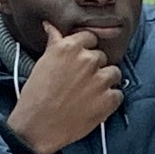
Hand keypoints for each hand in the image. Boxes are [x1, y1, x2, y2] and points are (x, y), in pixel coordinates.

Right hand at [5, 29, 123, 153]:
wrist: (37, 127)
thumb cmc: (35, 96)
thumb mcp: (42, 63)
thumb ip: (54, 43)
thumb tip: (51, 26)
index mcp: (70, 47)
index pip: (90, 38)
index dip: (86, 50)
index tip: (80, 61)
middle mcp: (87, 60)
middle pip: (102, 57)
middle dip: (94, 68)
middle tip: (81, 83)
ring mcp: (100, 80)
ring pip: (114, 73)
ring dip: (106, 82)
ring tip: (90, 95)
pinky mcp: (109, 100)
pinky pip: (118, 94)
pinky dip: (110, 101)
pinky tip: (94, 106)